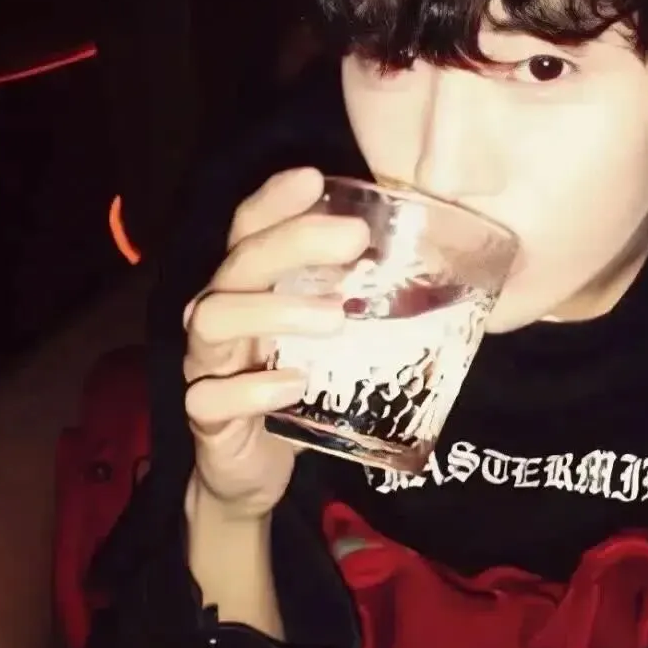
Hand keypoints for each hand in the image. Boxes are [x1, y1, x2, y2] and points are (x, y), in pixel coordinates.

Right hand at [182, 167, 369, 514]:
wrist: (251, 470)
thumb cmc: (295, 392)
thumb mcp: (331, 344)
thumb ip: (360, 307)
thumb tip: (441, 273)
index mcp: (250, 289)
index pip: (249, 230)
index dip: (274, 200)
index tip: (313, 177)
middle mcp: (220, 315)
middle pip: (239, 262)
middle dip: (293, 242)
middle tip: (352, 239)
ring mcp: (206, 365)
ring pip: (215, 319)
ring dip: (275, 309)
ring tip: (335, 317)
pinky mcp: (205, 418)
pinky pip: (210, 398)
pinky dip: (252, 389)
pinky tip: (294, 385)